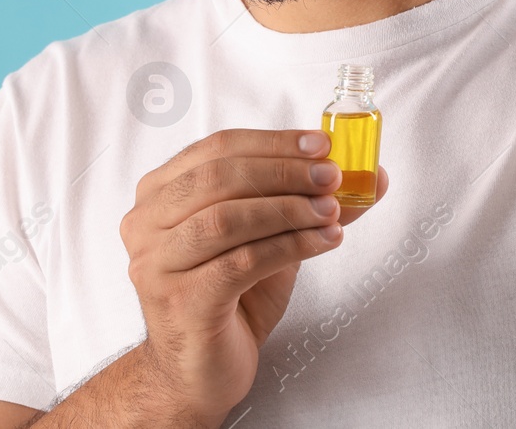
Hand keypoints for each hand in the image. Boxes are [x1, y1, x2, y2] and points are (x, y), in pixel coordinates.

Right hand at [120, 129, 387, 424]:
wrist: (197, 372)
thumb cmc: (229, 298)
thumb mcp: (268, 238)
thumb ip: (307, 203)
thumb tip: (370, 177)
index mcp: (159, 194)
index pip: (217, 148)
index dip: (274, 142)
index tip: (322, 146)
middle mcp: (145, 224)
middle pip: (218, 177)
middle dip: (283, 172)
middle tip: (331, 178)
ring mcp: (157, 264)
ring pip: (227, 218)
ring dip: (289, 210)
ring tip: (332, 213)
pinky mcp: (180, 302)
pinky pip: (241, 262)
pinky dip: (289, 246)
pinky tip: (324, 242)